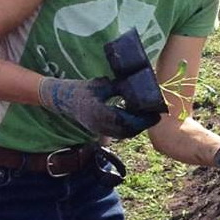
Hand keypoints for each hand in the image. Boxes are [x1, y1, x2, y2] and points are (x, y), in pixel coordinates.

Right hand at [39, 76, 161, 139]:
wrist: (63, 99)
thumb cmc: (82, 89)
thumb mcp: (100, 85)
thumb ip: (118, 87)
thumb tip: (138, 85)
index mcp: (101, 113)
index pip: (127, 120)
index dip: (143, 119)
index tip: (156, 114)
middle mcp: (101, 125)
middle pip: (128, 131)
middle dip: (143, 124)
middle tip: (156, 116)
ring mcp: (100, 131)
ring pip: (124, 134)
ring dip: (138, 128)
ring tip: (149, 118)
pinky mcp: (100, 132)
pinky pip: (119, 134)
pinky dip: (130, 129)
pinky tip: (137, 120)